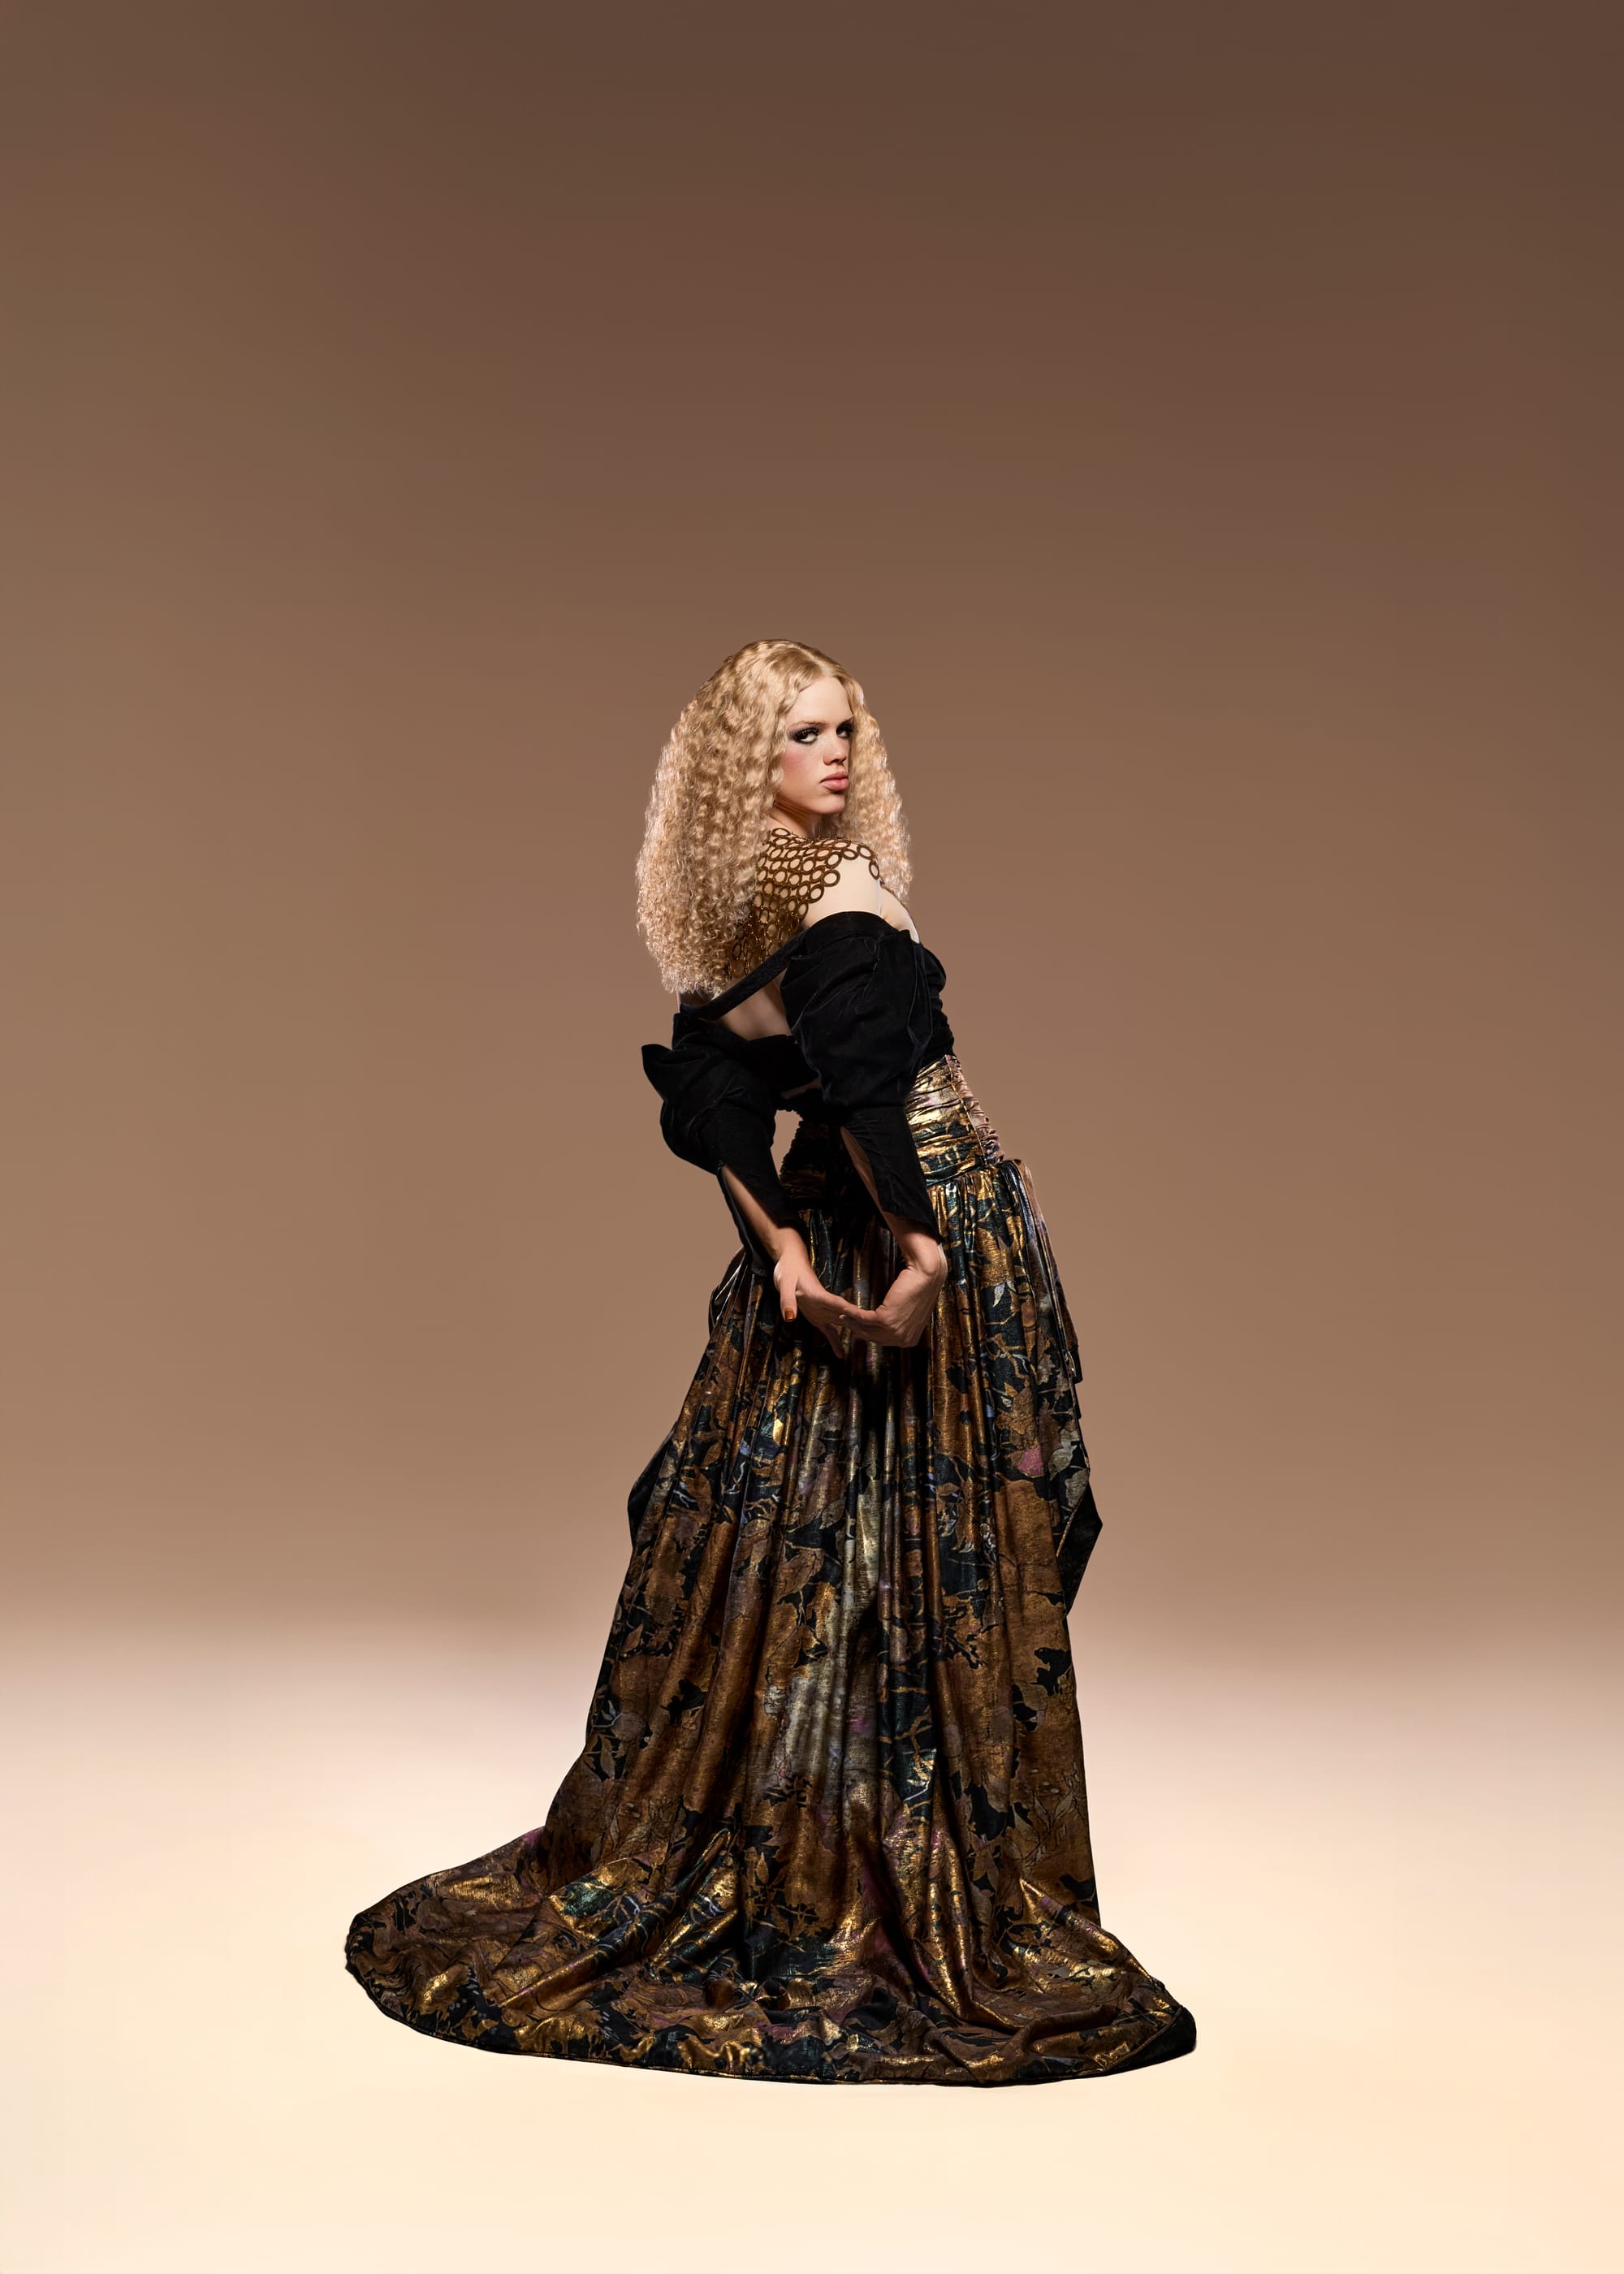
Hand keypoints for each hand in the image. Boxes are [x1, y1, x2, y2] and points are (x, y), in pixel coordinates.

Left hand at [770, 1234, 871, 1355]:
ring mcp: (823, 1310)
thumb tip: (790, 1318)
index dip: (848, 1310)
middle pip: (844, 1314)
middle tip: (871, 1336)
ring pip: (841, 1322)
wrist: (790, 1264)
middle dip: (857, 1324)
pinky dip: (834, 1341)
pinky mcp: (818, 1316)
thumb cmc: (788, 1270)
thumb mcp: (784, 1284)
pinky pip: (828, 1330)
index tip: (861, 1318)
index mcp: (817, 1294)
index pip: (836, 1302)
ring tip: (865, 1344)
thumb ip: (787, 1301)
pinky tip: (840, 1354)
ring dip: (852, 1331)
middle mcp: (824, 1303)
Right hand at [841, 1230, 947, 1349]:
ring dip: (851, 1323)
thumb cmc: (920, 1289)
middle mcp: (903, 1339)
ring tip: (842, 1316)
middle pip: (874, 1338)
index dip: (869, 1335)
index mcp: (910, 1340)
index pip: (884, 1341)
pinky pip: (863, 1318)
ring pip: (866, 1330)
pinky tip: (844, 1309)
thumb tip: (885, 1325)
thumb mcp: (911, 1313)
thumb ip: (900, 1323)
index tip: (858, 1329)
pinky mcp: (886, 1319)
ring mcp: (895, 1331)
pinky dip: (852, 1313)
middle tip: (847, 1323)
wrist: (925, 1275)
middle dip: (858, 1331)